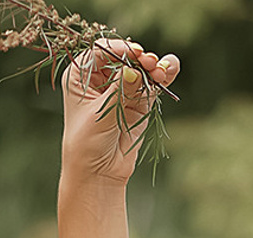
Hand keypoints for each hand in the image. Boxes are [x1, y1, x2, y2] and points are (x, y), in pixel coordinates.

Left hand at [61, 39, 179, 183]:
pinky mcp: (138, 104)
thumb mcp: (101, 114)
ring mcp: (122, 91)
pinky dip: (161, 79)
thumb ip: (120, 91)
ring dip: (153, 67)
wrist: (98, 173)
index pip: (101, 52)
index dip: (119, 50)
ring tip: (162, 69)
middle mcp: (101, 79)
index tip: (135, 54)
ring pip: (140, 71)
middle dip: (139, 59)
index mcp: (81, 76)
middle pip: (124, 59)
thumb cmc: (87, 144)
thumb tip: (134, 70)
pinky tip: (170, 69)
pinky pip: (151, 86)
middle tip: (151, 63)